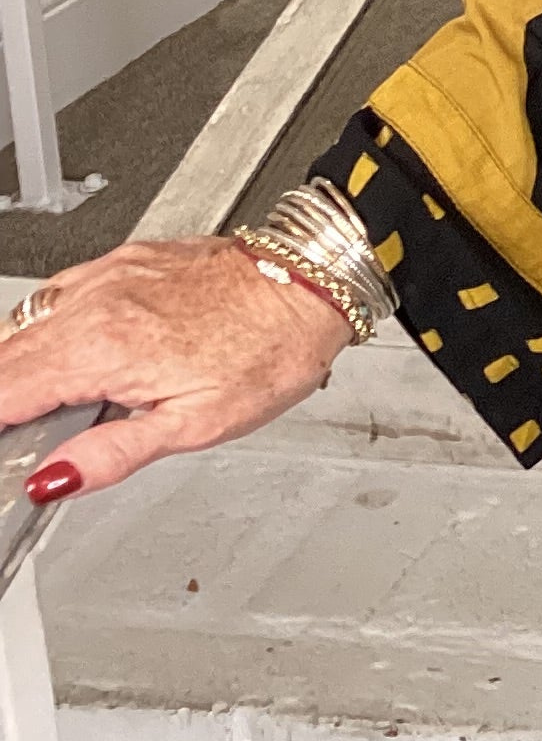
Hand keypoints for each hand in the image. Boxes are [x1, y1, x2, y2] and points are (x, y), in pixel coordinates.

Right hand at [0, 242, 352, 504]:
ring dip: (16, 367)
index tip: (5, 449)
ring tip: (41, 408)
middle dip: (3, 400)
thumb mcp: (195, 425)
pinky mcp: (123, 260)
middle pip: (4, 358)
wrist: (311, 286)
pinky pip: (57, 295)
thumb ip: (113, 453)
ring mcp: (107, 276)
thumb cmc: (269, 352)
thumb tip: (53, 480)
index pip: (4, 392)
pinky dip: (44, 330)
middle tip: (20, 437)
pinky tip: (67, 354)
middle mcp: (96, 302)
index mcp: (104, 347)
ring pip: (22, 324)